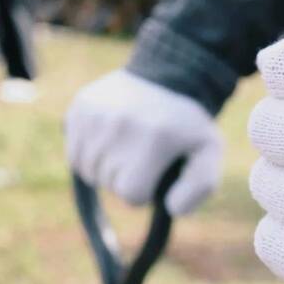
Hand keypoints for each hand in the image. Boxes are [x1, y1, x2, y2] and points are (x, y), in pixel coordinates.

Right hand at [66, 70, 223, 214]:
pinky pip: (74, 154)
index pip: (132, 195)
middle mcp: (120, 125)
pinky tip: (110, 139)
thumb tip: (170, 208)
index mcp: (154, 139)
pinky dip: (89, 155)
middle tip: (144, 154)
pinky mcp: (80, 107)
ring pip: (89, 171)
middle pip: (109, 184)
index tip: (156, 170)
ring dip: (106, 169)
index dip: (145, 189)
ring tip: (128, 147)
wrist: (169, 75)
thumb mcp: (208, 153)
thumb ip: (199, 187)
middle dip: (126, 177)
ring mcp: (95, 115)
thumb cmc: (188, 125)